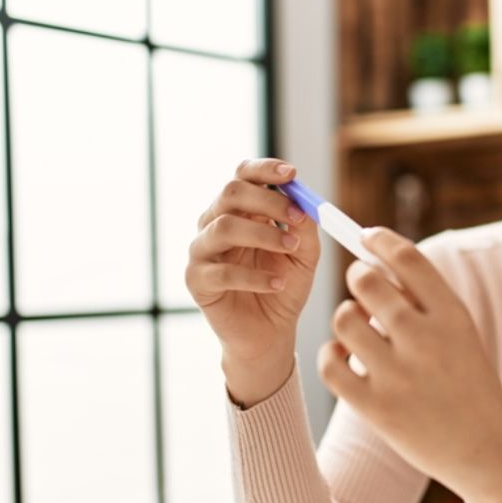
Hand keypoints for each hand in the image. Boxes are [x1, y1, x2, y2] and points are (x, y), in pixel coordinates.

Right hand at [185, 158, 321, 404]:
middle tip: (297, 217)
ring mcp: (202, 251)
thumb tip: (305, 204)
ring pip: (224, 227)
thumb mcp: (304, 254)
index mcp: (240, 210)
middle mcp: (215, 223)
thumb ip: (304, 228)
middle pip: (230, 193)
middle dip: (268, 200)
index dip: (264, 170)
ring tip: (292, 250)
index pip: (243, 176)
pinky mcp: (196, 281)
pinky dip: (255, 276)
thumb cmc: (284, 285)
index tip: (292, 174)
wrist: (271, 332)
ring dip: (264, 235)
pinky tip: (277, 283)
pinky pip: (222, 271)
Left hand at [317, 227, 501, 502]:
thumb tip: (374, 262)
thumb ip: (425, 301)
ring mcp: (400, 375)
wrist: (487, 448)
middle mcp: (426, 339)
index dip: (380, 240)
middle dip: (358, 277)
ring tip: (357, 331)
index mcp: (452, 315)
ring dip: (345, 318)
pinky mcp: (377, 408)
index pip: (407, 258)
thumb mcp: (461, 334)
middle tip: (361, 288)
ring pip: (344, 319)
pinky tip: (343, 358)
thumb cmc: (468, 383)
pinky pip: (330, 364)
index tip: (367, 237)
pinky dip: (330, 355)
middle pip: (367, 282)